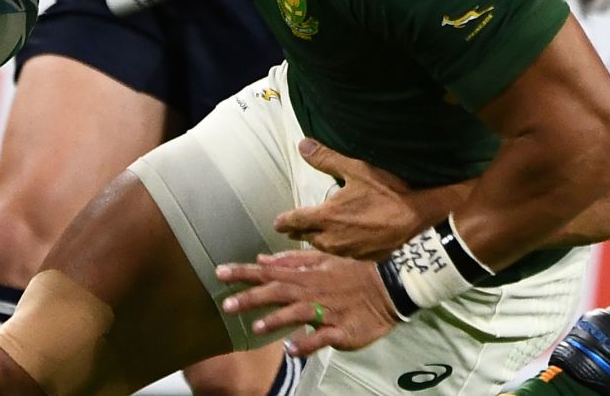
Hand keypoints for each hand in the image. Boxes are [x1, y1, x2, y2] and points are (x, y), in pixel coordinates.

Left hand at [216, 250, 399, 356]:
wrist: (390, 285)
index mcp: (306, 276)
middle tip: (226, 305)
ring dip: (277, 320)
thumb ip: (291, 261)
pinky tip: (293, 349)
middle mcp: (312, 292)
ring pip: (299, 315)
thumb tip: (262, 260)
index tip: (219, 272)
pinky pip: (323, 338)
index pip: (269, 273)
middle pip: (278, 293)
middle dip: (252, 298)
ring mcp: (327, 312)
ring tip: (257, 329)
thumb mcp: (323, 260)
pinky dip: (308, 343)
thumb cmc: (354, 272)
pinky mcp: (341, 330)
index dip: (244, 273)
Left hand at [275, 140, 464, 259]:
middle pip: (308, 237)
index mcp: (326, 216)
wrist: (417, 216)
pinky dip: (341, 247)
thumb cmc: (387, 191)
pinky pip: (346, 253)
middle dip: (300, 231)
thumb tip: (302, 145)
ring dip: (319, 240)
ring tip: (316, 235)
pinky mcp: (366, 257)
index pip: (295, 221)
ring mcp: (350, 251)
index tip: (277, 223)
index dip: (284, 221)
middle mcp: (333, 238)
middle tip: (293, 229)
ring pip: (326, 247)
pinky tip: (346, 242)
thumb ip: (326, 158)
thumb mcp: (356, 168)